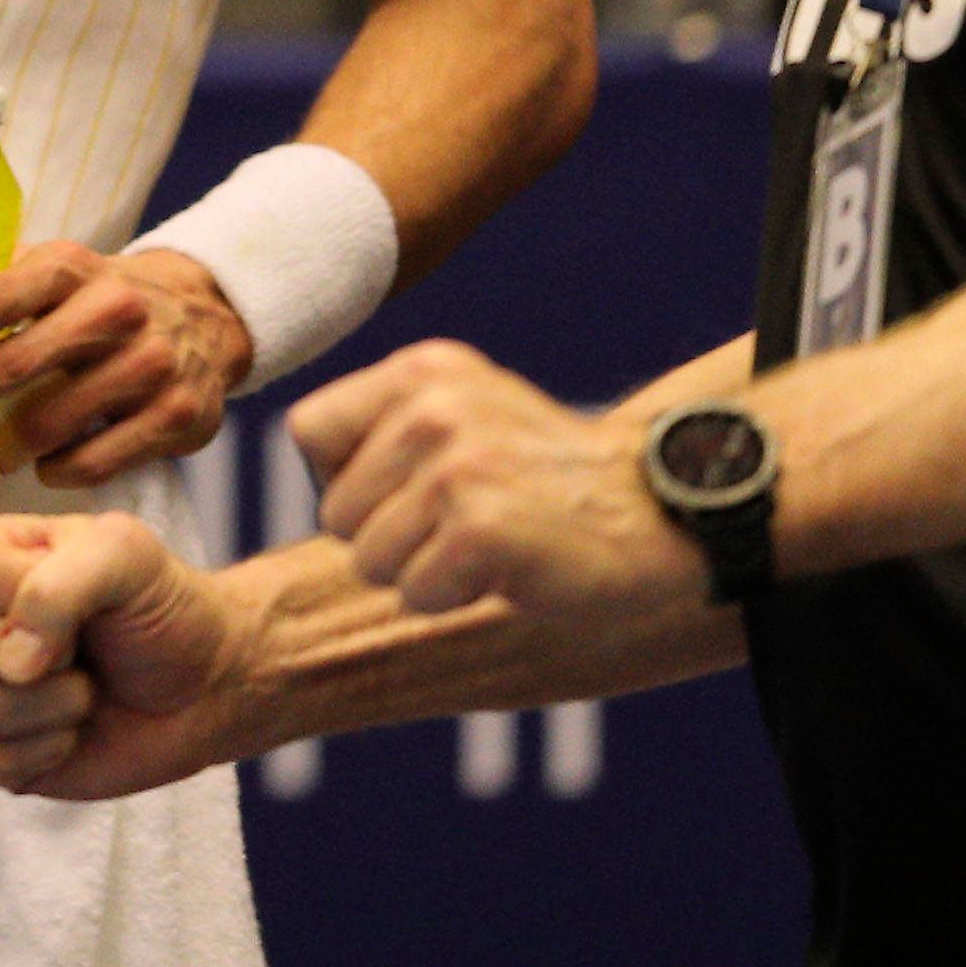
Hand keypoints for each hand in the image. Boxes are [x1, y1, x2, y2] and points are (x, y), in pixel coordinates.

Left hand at [0, 240, 254, 480]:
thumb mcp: (60, 272)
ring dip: (4, 446)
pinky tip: (46, 466)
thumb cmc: (103, 300)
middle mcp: (115, 308)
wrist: (206, 317)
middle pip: (14, 365)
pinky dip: (57, 470)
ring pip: (50, 422)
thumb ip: (2, 286)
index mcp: (72, 267)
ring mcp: (150, 364)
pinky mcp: (178, 415)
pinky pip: (95, 461)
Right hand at [0, 513, 261, 797]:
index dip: (24, 603)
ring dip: (49, 711)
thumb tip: (10, 667)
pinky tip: (75, 734)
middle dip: (41, 663)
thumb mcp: (124, 556)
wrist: (209, 685)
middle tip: (85, 655)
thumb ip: (59, 587)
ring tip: (88, 695)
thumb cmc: (164, 609)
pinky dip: (43, 753)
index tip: (80, 608)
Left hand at [287, 338, 697, 619]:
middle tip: (464, 523)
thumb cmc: (545, 479)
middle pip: (333, 508)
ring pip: (368, 558)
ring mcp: (457, 465)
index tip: (406, 491)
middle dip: (385, 537)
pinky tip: (505, 569)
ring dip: (421, 572)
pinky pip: (413, 592)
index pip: (308, 432)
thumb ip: (385, 424)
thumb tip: (307, 465)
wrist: (658, 516)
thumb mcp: (464, 412)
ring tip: (486, 543)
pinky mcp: (481, 529)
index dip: (343, 479)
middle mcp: (433, 405)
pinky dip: (453, 598)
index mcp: (421, 369)